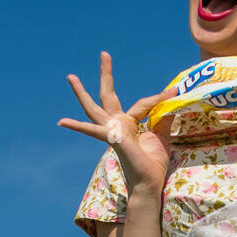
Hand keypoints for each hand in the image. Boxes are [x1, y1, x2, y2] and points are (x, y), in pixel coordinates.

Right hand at [59, 52, 176, 199]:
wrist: (149, 183)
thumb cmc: (152, 163)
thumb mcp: (161, 136)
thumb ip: (162, 119)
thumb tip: (171, 102)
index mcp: (128, 124)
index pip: (143, 104)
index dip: (160, 98)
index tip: (174, 91)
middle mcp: (117, 125)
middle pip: (108, 95)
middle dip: (106, 74)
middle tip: (104, 53)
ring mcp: (111, 131)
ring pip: (93, 109)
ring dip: (81, 93)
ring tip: (70, 76)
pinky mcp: (110, 139)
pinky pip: (93, 131)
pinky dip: (78, 127)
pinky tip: (61, 121)